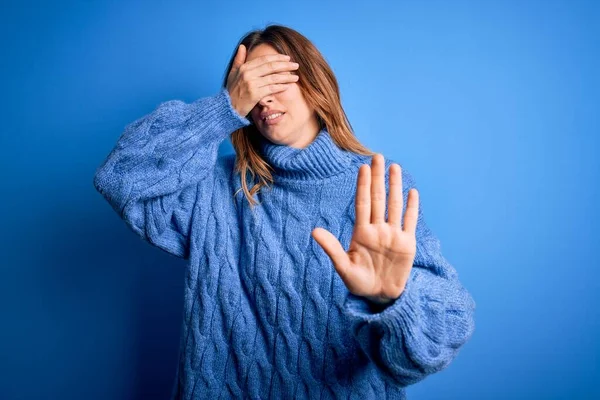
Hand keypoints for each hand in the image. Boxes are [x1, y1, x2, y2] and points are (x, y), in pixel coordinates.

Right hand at [226, 44, 299, 116]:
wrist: (227, 108)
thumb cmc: (231, 92)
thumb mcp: (233, 73)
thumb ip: (238, 59)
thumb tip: (242, 46)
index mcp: (244, 67)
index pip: (264, 60)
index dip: (277, 58)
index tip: (287, 58)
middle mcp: (248, 74)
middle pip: (271, 67)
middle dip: (285, 65)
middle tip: (296, 65)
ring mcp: (251, 84)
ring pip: (273, 78)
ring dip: (286, 77)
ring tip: (296, 77)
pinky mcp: (255, 94)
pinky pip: (271, 88)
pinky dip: (281, 86)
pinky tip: (288, 86)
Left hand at [311, 154, 418, 304]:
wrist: (379, 297)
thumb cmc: (359, 283)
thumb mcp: (343, 267)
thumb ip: (331, 248)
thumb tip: (314, 231)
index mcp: (362, 232)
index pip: (363, 203)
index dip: (363, 185)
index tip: (362, 167)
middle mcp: (378, 229)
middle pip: (379, 198)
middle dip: (378, 178)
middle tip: (378, 157)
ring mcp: (393, 235)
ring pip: (395, 205)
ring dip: (395, 186)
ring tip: (394, 168)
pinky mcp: (407, 244)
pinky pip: (409, 222)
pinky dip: (411, 207)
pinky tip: (412, 192)